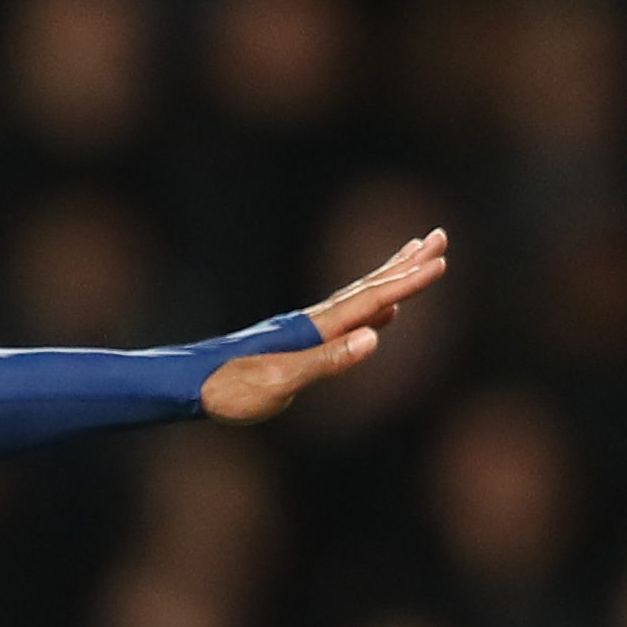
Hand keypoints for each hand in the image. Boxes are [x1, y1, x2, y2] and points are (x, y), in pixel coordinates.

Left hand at [199, 229, 448, 423]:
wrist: (185, 386)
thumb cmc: (229, 389)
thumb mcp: (280, 382)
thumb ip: (328, 361)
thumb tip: (374, 338)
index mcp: (314, 330)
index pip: (371, 300)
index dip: (407, 282)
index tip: (441, 261)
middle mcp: (312, 323)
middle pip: (369, 285)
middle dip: (406, 263)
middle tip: (441, 236)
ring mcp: (304, 331)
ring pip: (358, 296)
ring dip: (390, 277)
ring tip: (416, 257)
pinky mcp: (295, 344)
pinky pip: (345, 319)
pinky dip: (370, 308)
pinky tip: (381, 314)